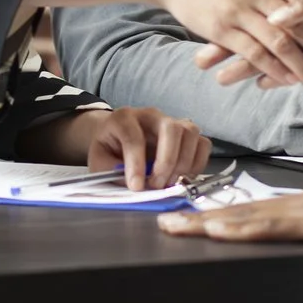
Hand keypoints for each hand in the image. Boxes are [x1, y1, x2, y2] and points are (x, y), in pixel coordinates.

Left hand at [21, 107, 211, 188]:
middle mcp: (150, 116)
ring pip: (190, 132)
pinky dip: (197, 164)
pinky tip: (182, 177)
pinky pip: (203, 144)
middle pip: (171, 128)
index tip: (136, 186)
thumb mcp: (99, 162)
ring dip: (184, 162)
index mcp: (123, 118)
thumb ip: (112, 173)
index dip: (136, 163)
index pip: (133, 136)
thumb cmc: (108, 150)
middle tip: (157, 184)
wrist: (116, 140)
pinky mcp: (186, 135)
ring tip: (169, 182)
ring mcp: (172, 122)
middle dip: (167, 160)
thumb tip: (137, 186)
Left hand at [157, 175, 302, 260]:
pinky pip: (269, 228)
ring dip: (207, 224)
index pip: (256, 211)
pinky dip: (239, 229)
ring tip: (174, 227)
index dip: (223, 217)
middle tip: (165, 223)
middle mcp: (298, 203)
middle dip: (200, 219)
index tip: (195, 220)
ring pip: (244, 218)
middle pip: (239, 212)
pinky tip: (215, 231)